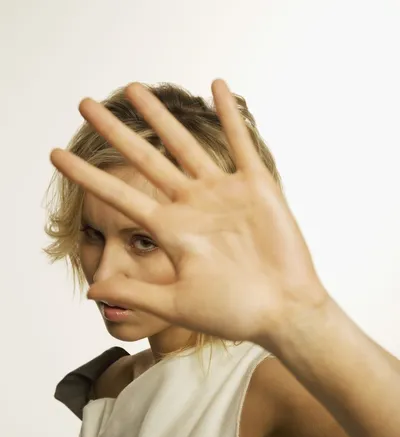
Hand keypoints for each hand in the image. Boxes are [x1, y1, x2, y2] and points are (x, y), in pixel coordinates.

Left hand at [50, 79, 326, 345]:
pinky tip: (216, 86)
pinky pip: (240, 143)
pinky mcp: (256, 187)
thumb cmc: (234, 312)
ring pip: (185, 145)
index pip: (120, 197)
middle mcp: (192, 207)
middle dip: (116, 133)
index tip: (57, 156)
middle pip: (146, 160)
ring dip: (161, 117)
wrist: (283, 311)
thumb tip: (91, 290)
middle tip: (85, 105)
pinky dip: (231, 115)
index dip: (88, 176)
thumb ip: (135, 292)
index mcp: (171, 231)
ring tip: (134, 90)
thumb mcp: (176, 304)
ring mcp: (223, 194)